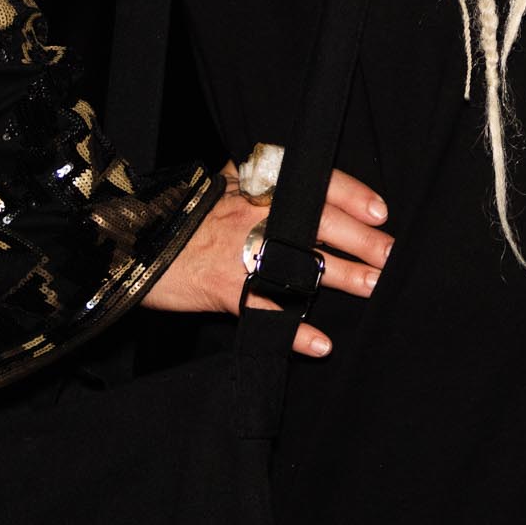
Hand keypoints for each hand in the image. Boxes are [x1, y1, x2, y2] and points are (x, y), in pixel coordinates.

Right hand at [143, 162, 390, 359]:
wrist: (133, 242)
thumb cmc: (182, 212)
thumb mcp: (222, 181)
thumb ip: (262, 181)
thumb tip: (307, 184)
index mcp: (256, 185)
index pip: (314, 181)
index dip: (351, 196)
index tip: (381, 212)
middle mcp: (253, 214)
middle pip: (319, 223)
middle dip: (362, 241)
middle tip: (391, 256)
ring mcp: (239, 252)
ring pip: (302, 264)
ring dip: (342, 278)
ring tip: (373, 288)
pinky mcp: (224, 289)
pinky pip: (266, 311)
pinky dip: (294, 331)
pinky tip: (320, 342)